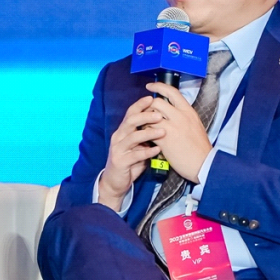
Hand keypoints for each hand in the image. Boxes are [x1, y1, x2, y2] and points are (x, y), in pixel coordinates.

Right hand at [96, 95, 163, 210]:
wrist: (116, 181)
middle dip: (145, 116)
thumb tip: (163, 121)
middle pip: (131, 121)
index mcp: (123, 130)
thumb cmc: (131, 161)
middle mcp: (119, 137)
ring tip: (162, 132)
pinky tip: (157, 150)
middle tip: (160, 114)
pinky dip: (147, 152)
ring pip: (133, 137)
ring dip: (148, 133)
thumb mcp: (138, 145)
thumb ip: (146, 134)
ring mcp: (118, 149)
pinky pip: (135, 155)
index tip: (152, 97)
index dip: (140, 105)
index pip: (131, 113)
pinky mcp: (120, 161)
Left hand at [145, 82, 212, 183]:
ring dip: (144, 119)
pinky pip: (148, 130)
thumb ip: (183, 116)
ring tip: (144, 124)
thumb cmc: (200, 147)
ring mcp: (171, 127)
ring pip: (150, 115)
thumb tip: (171, 110)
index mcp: (188, 111)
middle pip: (157, 102)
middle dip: (148, 106)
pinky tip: (146, 135)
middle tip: (145, 111)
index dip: (159, 86)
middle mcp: (180, 116)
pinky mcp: (164, 140)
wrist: (203, 163)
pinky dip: (144, 131)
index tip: (150, 86)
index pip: (172, 92)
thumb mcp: (195, 124)